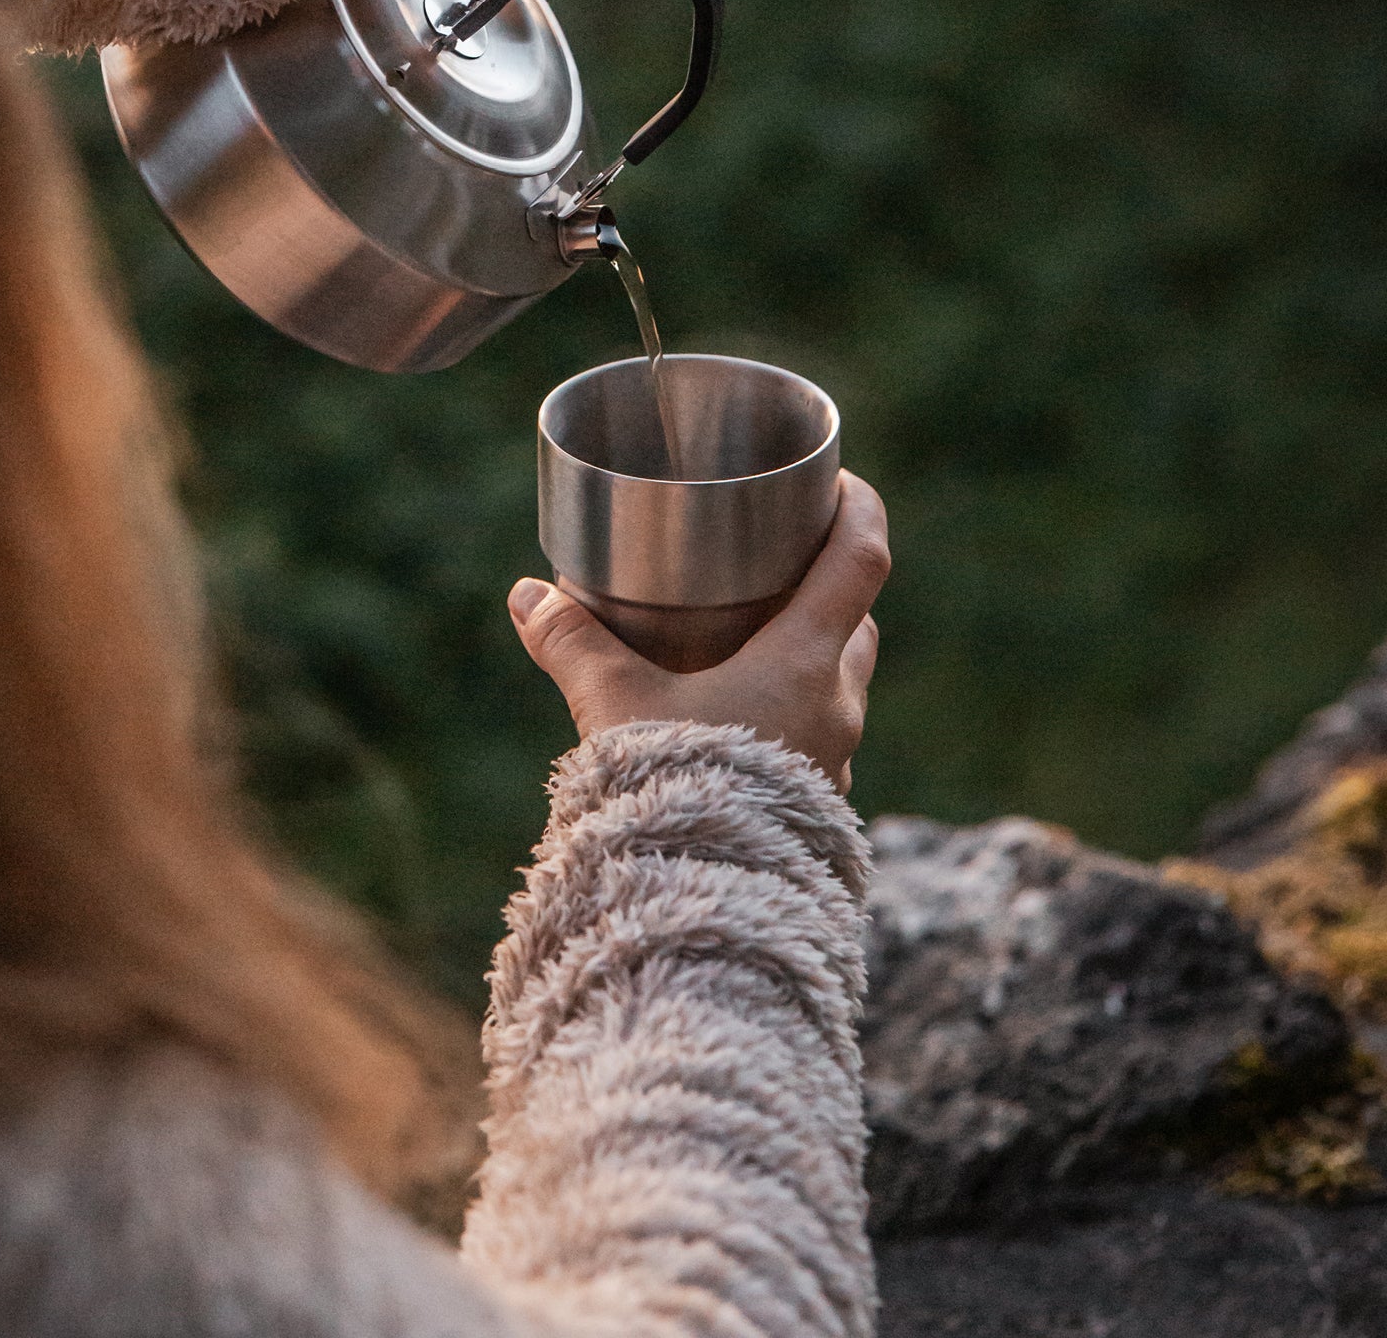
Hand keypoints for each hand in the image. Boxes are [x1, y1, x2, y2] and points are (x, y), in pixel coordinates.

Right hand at [506, 472, 888, 789]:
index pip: (860, 560)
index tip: (840, 481)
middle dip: (828, 586)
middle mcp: (835, 706)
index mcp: (804, 661)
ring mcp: (835, 761)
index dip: (858, 508)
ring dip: (811, 655)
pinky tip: (743, 723)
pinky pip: (819, 741)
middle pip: (855, 622)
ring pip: (840, 684)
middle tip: (780, 564)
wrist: (702, 905)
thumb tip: (526, 594)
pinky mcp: (817, 806)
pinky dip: (793, 714)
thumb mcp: (613, 704)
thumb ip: (572, 642)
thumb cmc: (668, 789)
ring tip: (754, 641)